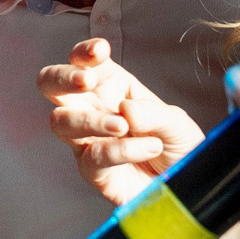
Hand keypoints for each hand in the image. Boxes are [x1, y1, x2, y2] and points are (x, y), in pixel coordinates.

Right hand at [38, 39, 204, 204]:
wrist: (187, 187)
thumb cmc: (178, 148)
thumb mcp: (176, 123)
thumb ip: (153, 113)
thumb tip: (125, 109)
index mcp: (111, 87)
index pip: (85, 62)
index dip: (84, 53)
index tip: (100, 51)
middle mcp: (92, 110)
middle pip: (51, 85)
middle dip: (62, 78)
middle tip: (86, 81)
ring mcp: (87, 141)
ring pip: (60, 121)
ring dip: (89, 120)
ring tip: (122, 126)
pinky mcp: (92, 171)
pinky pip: (92, 156)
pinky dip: (120, 151)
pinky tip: (147, 148)